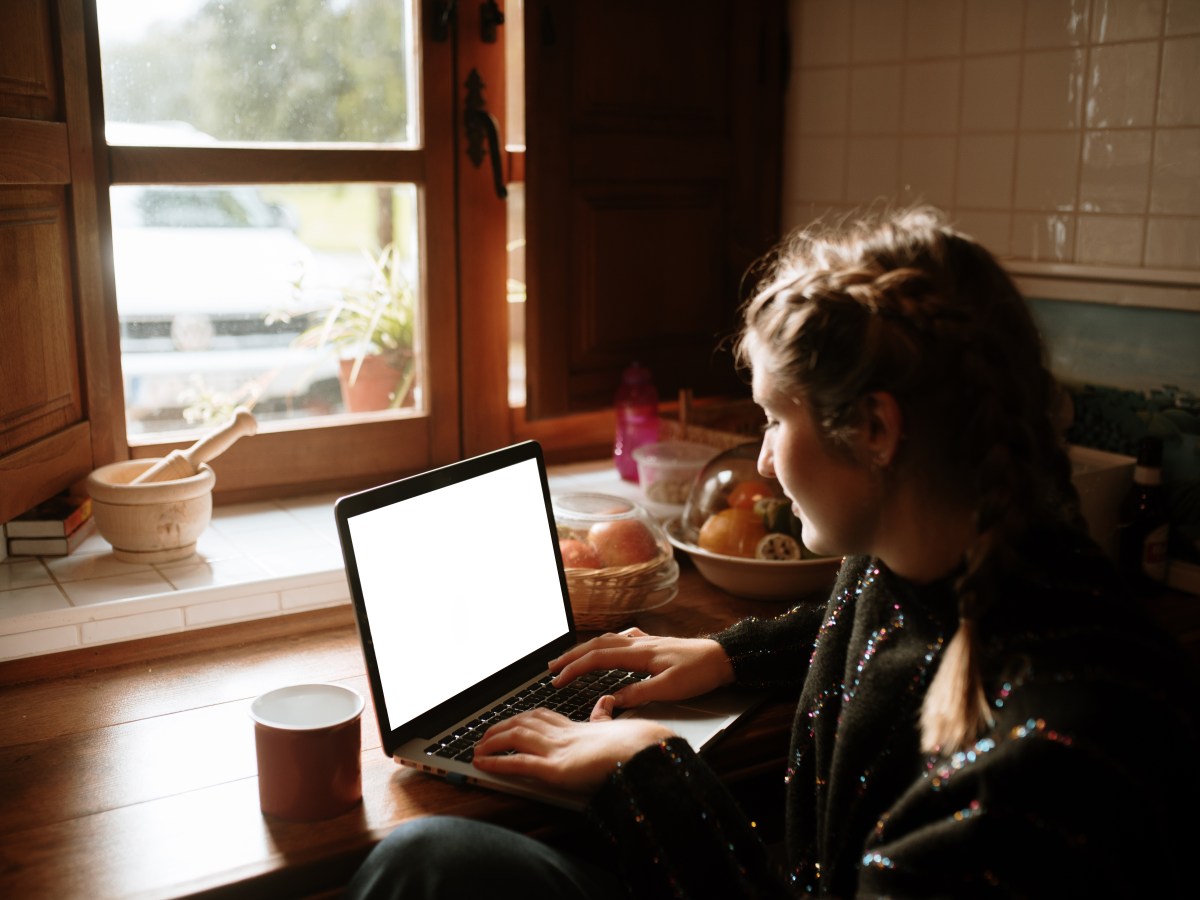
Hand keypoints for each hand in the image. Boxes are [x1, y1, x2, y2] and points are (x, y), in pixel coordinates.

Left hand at [473, 695, 674, 794]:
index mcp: (581, 727)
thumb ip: (606, 717)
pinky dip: (497, 762)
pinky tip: (481, 763)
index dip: (525, 717)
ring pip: (517, 737)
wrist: (650, 751)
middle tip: (485, 734)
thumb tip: (607, 701)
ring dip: (493, 741)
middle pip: (525, 723)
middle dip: (502, 727)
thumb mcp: (621, 727)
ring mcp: (559, 750)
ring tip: (477, 747)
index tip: (513, 719)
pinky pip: (519, 763)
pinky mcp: (557, 769)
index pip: (545, 716)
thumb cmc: (643, 744)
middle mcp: (566, 734)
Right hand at [549, 627, 734, 707]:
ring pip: (607, 640)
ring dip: (586, 649)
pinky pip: (623, 639)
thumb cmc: (700, 673)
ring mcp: (646, 641)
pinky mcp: (654, 644)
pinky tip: (610, 646)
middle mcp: (638, 643)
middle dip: (571, 656)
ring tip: (571, 658)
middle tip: (551, 668)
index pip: (597, 659)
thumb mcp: (670, 689)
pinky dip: (608, 643)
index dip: (574, 669)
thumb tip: (612, 699)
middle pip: (596, 645)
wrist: (724, 657)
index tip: (557, 681)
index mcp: (639, 653)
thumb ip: (639, 693)